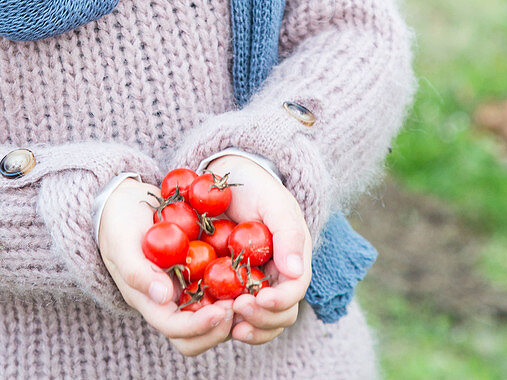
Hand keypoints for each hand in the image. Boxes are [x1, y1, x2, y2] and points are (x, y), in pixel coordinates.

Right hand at [98, 177, 234, 356]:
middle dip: (220, 327)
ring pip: (211, 314)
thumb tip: (163, 297)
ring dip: (230, 311)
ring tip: (248, 293)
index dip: (200, 326)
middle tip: (239, 305)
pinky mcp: (197, 270)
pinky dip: (233, 286)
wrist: (124, 202)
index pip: (177, 329)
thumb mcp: (123, 243)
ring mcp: (185, 287)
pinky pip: (218, 287)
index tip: (222, 311)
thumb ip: (138, 272)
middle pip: (197, 335)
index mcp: (150, 302)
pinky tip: (248, 271)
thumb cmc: (119, 223)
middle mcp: (170, 302)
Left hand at [205, 154, 311, 345]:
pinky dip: (226, 321)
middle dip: (263, 318)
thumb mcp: (274, 201)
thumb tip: (295, 271)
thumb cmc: (255, 187)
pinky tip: (212, 317)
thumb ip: (288, 232)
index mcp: (292, 261)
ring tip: (228, 320)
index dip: (280, 301)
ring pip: (261, 322)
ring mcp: (254, 287)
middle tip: (239, 306)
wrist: (227, 178)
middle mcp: (276, 280)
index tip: (260, 299)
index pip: (294, 292)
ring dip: (248, 326)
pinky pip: (232, 314)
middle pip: (280, 315)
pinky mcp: (230, 288)